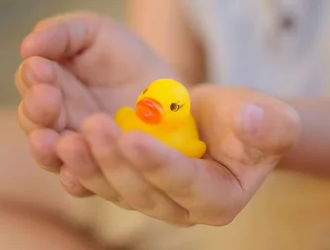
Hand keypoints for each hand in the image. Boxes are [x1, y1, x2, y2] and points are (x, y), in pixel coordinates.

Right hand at [15, 11, 175, 193]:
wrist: (168, 92)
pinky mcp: (99, 171)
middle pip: (34, 120)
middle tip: (47, 98)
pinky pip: (81, 183)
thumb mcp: (95, 32)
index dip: (33, 77)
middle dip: (37, 109)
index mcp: (50, 82)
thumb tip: (27, 46)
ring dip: (48, 148)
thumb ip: (62, 32)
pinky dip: (75, 179)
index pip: (31, 81)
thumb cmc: (125, 57)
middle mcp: (55, 118)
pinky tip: (74, 175)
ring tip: (53, 139)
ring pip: (52, 154)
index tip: (40, 68)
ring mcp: (76, 147)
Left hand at [57, 85, 300, 225]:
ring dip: (87, 164)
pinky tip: (56, 144)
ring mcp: (151, 199)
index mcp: (218, 199)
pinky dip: (78, 165)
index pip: (186, 184)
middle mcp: (180, 209)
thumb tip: (254, 120)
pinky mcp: (128, 183)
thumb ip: (270, 125)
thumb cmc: (253, 123)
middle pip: (141, 192)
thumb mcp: (273, 120)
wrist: (225, 124)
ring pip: (113, 189)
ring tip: (64, 137)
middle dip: (114, 161)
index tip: (134, 138)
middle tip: (91, 126)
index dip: (160, 164)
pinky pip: (99, 181)